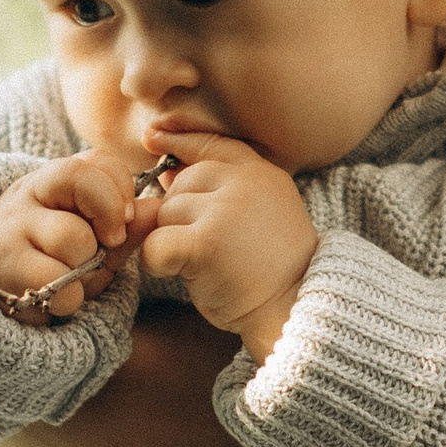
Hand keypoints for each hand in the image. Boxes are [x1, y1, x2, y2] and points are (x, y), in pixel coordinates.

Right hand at [0, 145, 151, 316]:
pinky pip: (59, 281)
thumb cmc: (55, 261)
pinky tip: (57, 298)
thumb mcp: (94, 240)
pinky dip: (71, 299)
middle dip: (106, 222)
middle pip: (84, 185)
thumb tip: (158, 210)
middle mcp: (28, 193)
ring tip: (70, 277)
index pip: (97, 160)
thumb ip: (126, 226)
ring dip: (85, 268)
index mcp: (54, 179)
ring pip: (74, 238)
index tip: (125, 219)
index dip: (121, 188)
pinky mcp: (5, 264)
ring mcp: (12, 226)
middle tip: (101, 249)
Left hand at [137, 133, 317, 353]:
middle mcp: (246, 184)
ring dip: (171, 239)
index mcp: (262, 174)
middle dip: (180, 214)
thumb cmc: (272, 272)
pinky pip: (156, 243)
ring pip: (166, 212)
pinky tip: (177, 273)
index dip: (180, 138)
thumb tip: (166, 173)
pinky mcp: (206, 243)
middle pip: (182, 183)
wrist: (293, 309)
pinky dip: (157, 262)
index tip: (153, 136)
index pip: (213, 144)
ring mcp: (226, 210)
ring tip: (203, 264)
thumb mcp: (257, 217)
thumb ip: (220, 191)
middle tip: (206, 248)